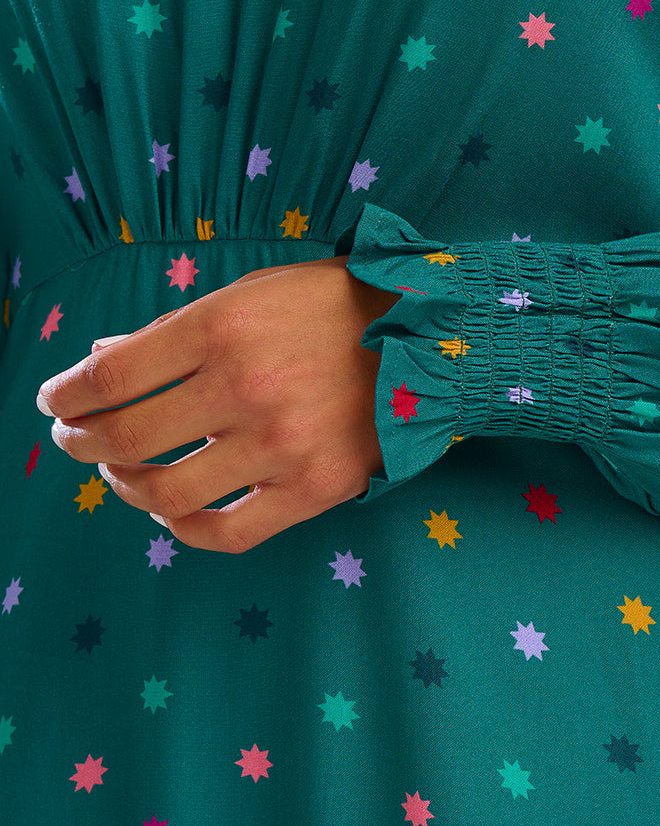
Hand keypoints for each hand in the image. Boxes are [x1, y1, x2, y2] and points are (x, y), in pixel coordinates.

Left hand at [36, 258, 398, 552]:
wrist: (436, 337)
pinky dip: (184, 528)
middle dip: (80, 442)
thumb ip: (174, 330)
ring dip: (125, 488)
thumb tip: (100, 360)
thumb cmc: (336, 305)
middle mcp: (244, 387)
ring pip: (166, 493)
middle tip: (72, 439)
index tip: (56, 401)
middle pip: (125, 438)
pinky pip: (225, 532)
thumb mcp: (252, 294)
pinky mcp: (313, 489)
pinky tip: (174, 510)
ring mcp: (279, 445)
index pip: (112, 376)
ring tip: (120, 474)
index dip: (67, 395)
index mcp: (224, 325)